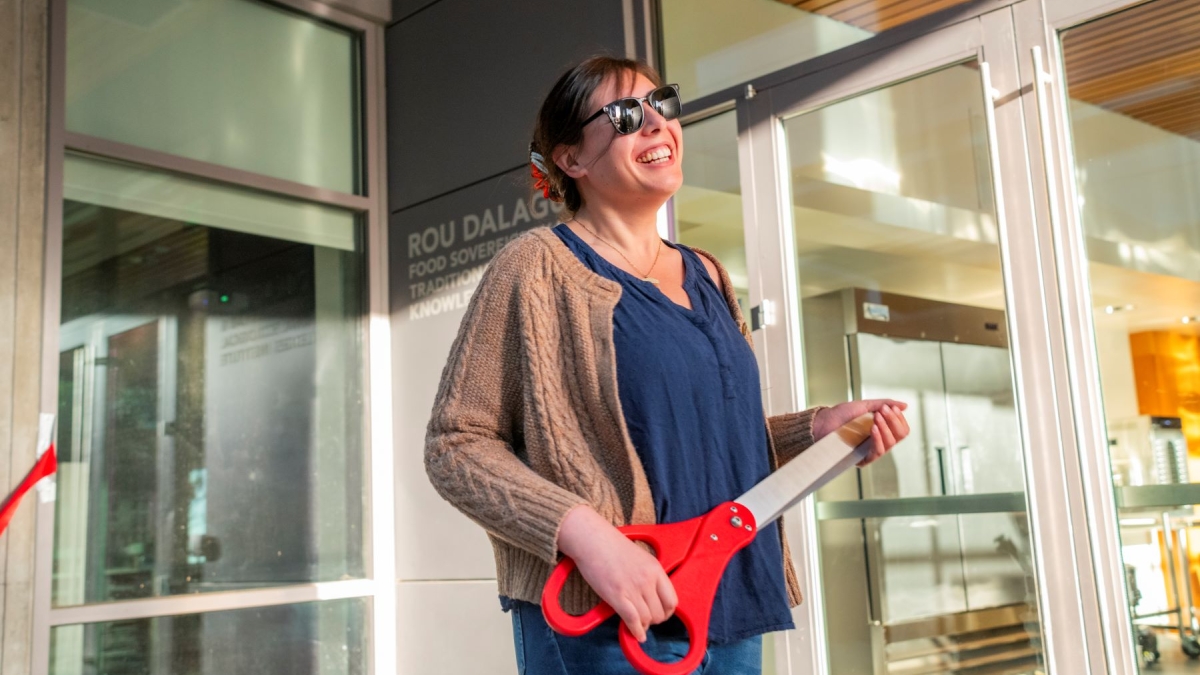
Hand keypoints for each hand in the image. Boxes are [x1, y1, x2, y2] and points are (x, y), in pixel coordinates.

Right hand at [555, 505, 676, 642]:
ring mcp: (633, 588)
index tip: (660, 613)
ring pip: (647, 619)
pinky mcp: (617, 596)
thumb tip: (651, 596)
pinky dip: (636, 631)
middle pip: (660, 613)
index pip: (672, 600)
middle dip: (654, 620)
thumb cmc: (612, 547)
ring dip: (644, 626)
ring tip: (638, 626)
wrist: (592, 540)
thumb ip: (649, 576)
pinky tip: (636, 635)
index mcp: (656, 569)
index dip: (667, 612)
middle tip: (646, 620)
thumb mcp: (640, 558)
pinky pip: (633, 620)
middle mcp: (648, 580)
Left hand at [813, 399, 909, 466]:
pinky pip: (877, 452)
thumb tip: (905, 406)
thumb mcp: (865, 405)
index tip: (890, 408)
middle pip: (899, 436)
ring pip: (890, 444)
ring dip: (886, 428)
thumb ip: (885, 404)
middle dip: (893, 421)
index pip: (901, 429)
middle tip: (883, 411)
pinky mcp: (862, 459)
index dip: (899, 418)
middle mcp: (878, 442)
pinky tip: (874, 428)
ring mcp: (870, 451)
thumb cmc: (840, 414)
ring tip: (877, 417)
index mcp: (881, 430)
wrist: (823, 422)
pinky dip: (878, 439)